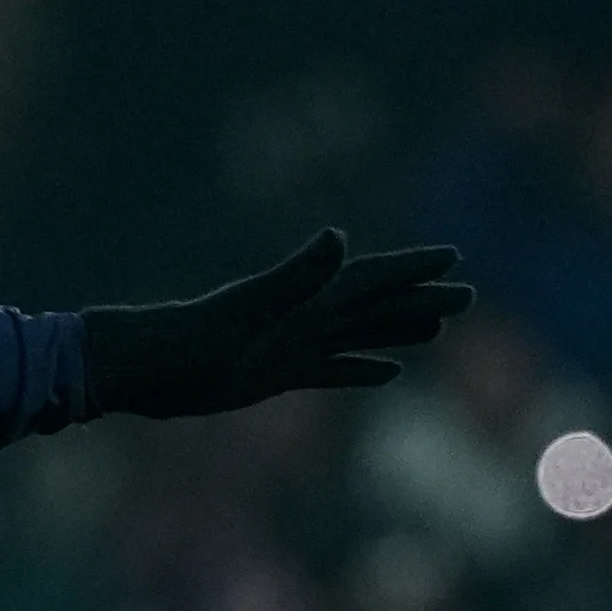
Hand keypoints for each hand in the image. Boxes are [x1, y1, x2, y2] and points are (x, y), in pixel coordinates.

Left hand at [83, 229, 472, 418]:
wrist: (143, 369)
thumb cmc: (191, 339)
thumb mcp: (251, 307)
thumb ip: (298, 273)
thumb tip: (338, 237)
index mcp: (304, 296)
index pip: (370, 277)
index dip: (411, 268)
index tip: (453, 257)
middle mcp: (302, 316)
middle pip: (374, 304)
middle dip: (420, 298)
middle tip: (468, 295)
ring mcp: (290, 345)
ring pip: (358, 334)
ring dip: (398, 330)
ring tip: (441, 328)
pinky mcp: (275, 374)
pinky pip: (330, 369)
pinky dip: (360, 368)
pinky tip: (388, 372)